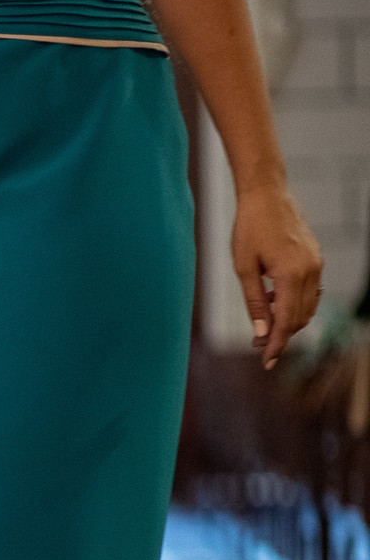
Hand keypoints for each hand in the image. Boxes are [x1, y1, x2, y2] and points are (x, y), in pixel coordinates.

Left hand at [232, 181, 323, 370]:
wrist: (267, 196)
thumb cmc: (249, 229)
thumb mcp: (244, 268)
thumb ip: (254, 302)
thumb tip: (260, 334)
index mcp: (291, 274)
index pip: (287, 321)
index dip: (277, 345)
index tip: (266, 363)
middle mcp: (310, 271)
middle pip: (300, 318)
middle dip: (280, 336)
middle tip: (257, 347)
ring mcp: (315, 264)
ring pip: (307, 307)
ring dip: (288, 322)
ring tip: (262, 329)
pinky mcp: (314, 259)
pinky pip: (309, 292)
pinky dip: (294, 304)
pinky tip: (273, 303)